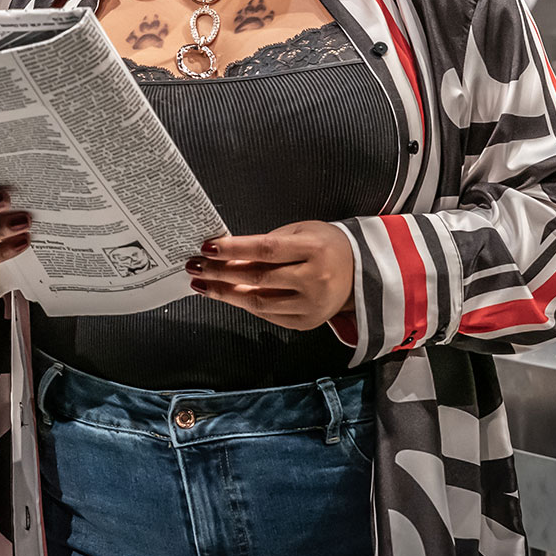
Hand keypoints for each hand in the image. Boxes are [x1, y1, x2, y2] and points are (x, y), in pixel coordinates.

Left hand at [185, 221, 353, 330]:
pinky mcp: (306, 323)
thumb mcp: (301, 232)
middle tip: (196, 267)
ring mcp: (311, 305)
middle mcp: (314, 280)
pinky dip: (244, 304)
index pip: (266, 250)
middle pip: (258, 279)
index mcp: (314, 250)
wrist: (360, 272)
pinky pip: (267, 315)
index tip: (208, 248)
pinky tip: (226, 294)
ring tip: (202, 284)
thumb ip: (268, 242)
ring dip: (225, 293)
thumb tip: (227, 253)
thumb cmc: (325, 246)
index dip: (234, 250)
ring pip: (258, 302)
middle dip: (221, 273)